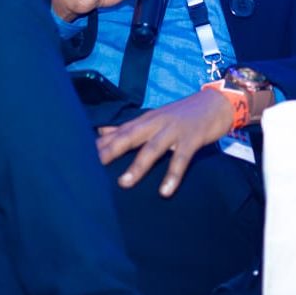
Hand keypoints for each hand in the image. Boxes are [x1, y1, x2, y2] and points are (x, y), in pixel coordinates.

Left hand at [96, 88, 234, 196]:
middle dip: (111, 151)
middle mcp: (157, 123)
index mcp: (146, 120)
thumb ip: (129, 127)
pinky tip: (165, 191)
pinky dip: (173, 175)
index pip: (119, 131)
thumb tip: (101, 132)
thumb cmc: (182, 114)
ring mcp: (174, 130)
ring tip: (124, 183)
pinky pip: (182, 159)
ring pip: (153, 148)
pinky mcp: (193, 138)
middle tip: (93, 168)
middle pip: (130, 136)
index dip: (101, 144)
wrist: (216, 103)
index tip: (80, 156)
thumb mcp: (154, 118)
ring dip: (138, 165)